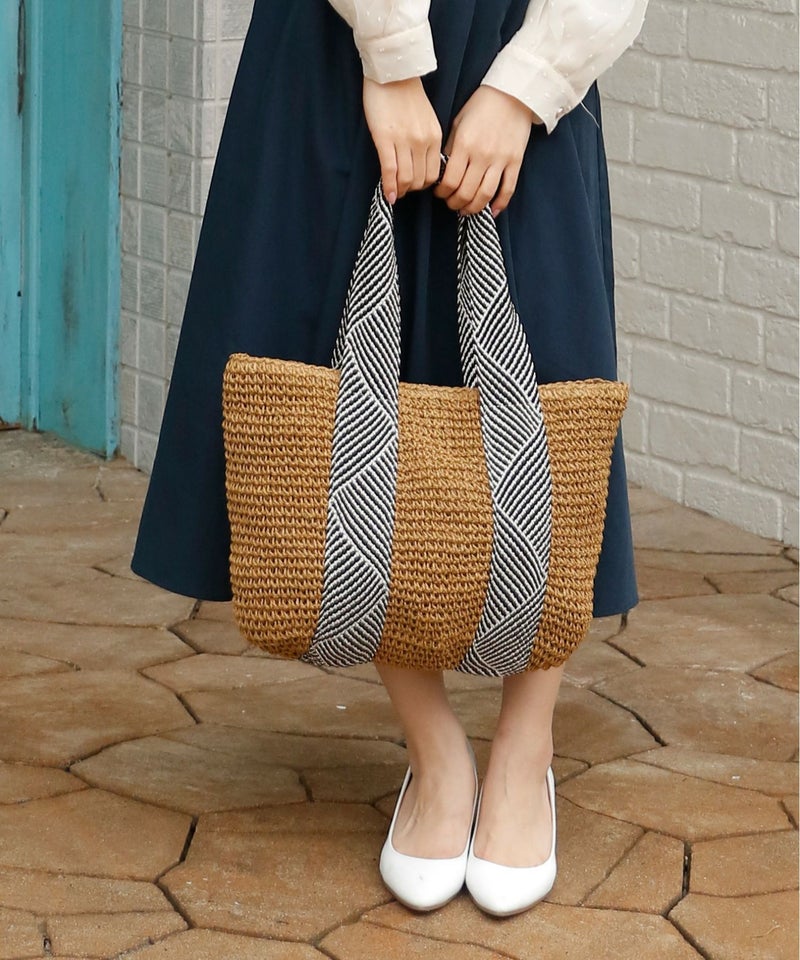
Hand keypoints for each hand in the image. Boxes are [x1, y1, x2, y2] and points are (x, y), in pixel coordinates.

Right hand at [362, 76, 442, 204]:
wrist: (391, 71)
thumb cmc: (405, 93)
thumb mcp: (426, 118)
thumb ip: (426, 140)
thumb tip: (420, 164)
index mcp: (434, 136)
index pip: (434, 173)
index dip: (424, 185)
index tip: (414, 185)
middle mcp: (422, 141)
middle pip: (420, 180)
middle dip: (411, 189)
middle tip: (402, 190)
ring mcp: (404, 141)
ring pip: (406, 179)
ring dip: (400, 190)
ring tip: (394, 192)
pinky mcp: (385, 139)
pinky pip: (390, 171)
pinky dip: (389, 187)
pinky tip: (388, 195)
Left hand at [434, 86, 541, 217]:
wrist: (512, 92)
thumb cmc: (481, 106)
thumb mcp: (458, 124)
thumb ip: (451, 149)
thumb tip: (444, 174)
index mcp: (464, 145)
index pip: (449, 181)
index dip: (442, 193)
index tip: (439, 194)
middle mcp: (482, 155)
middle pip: (466, 193)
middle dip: (455, 203)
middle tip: (451, 204)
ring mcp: (501, 160)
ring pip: (485, 195)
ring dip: (473, 208)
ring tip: (466, 209)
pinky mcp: (516, 162)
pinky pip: (508, 189)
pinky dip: (499, 204)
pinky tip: (492, 211)